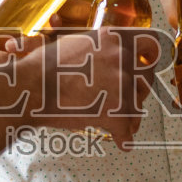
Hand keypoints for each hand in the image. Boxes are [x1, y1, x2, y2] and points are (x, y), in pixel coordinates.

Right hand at [17, 27, 158, 145]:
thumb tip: (113, 53)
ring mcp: (122, 84)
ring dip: (131, 117)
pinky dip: (124, 138)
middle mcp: (122, 57)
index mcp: (114, 38)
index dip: (150, 58)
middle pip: (146, 78)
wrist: (31, 87)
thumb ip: (101, 46)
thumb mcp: (76, 43)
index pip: (150, 44)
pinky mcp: (117, 111)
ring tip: (123, 126)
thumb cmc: (45, 67)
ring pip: (138, 106)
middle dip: (139, 92)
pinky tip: (121, 143)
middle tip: (129, 102)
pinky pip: (127, 130)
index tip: (147, 67)